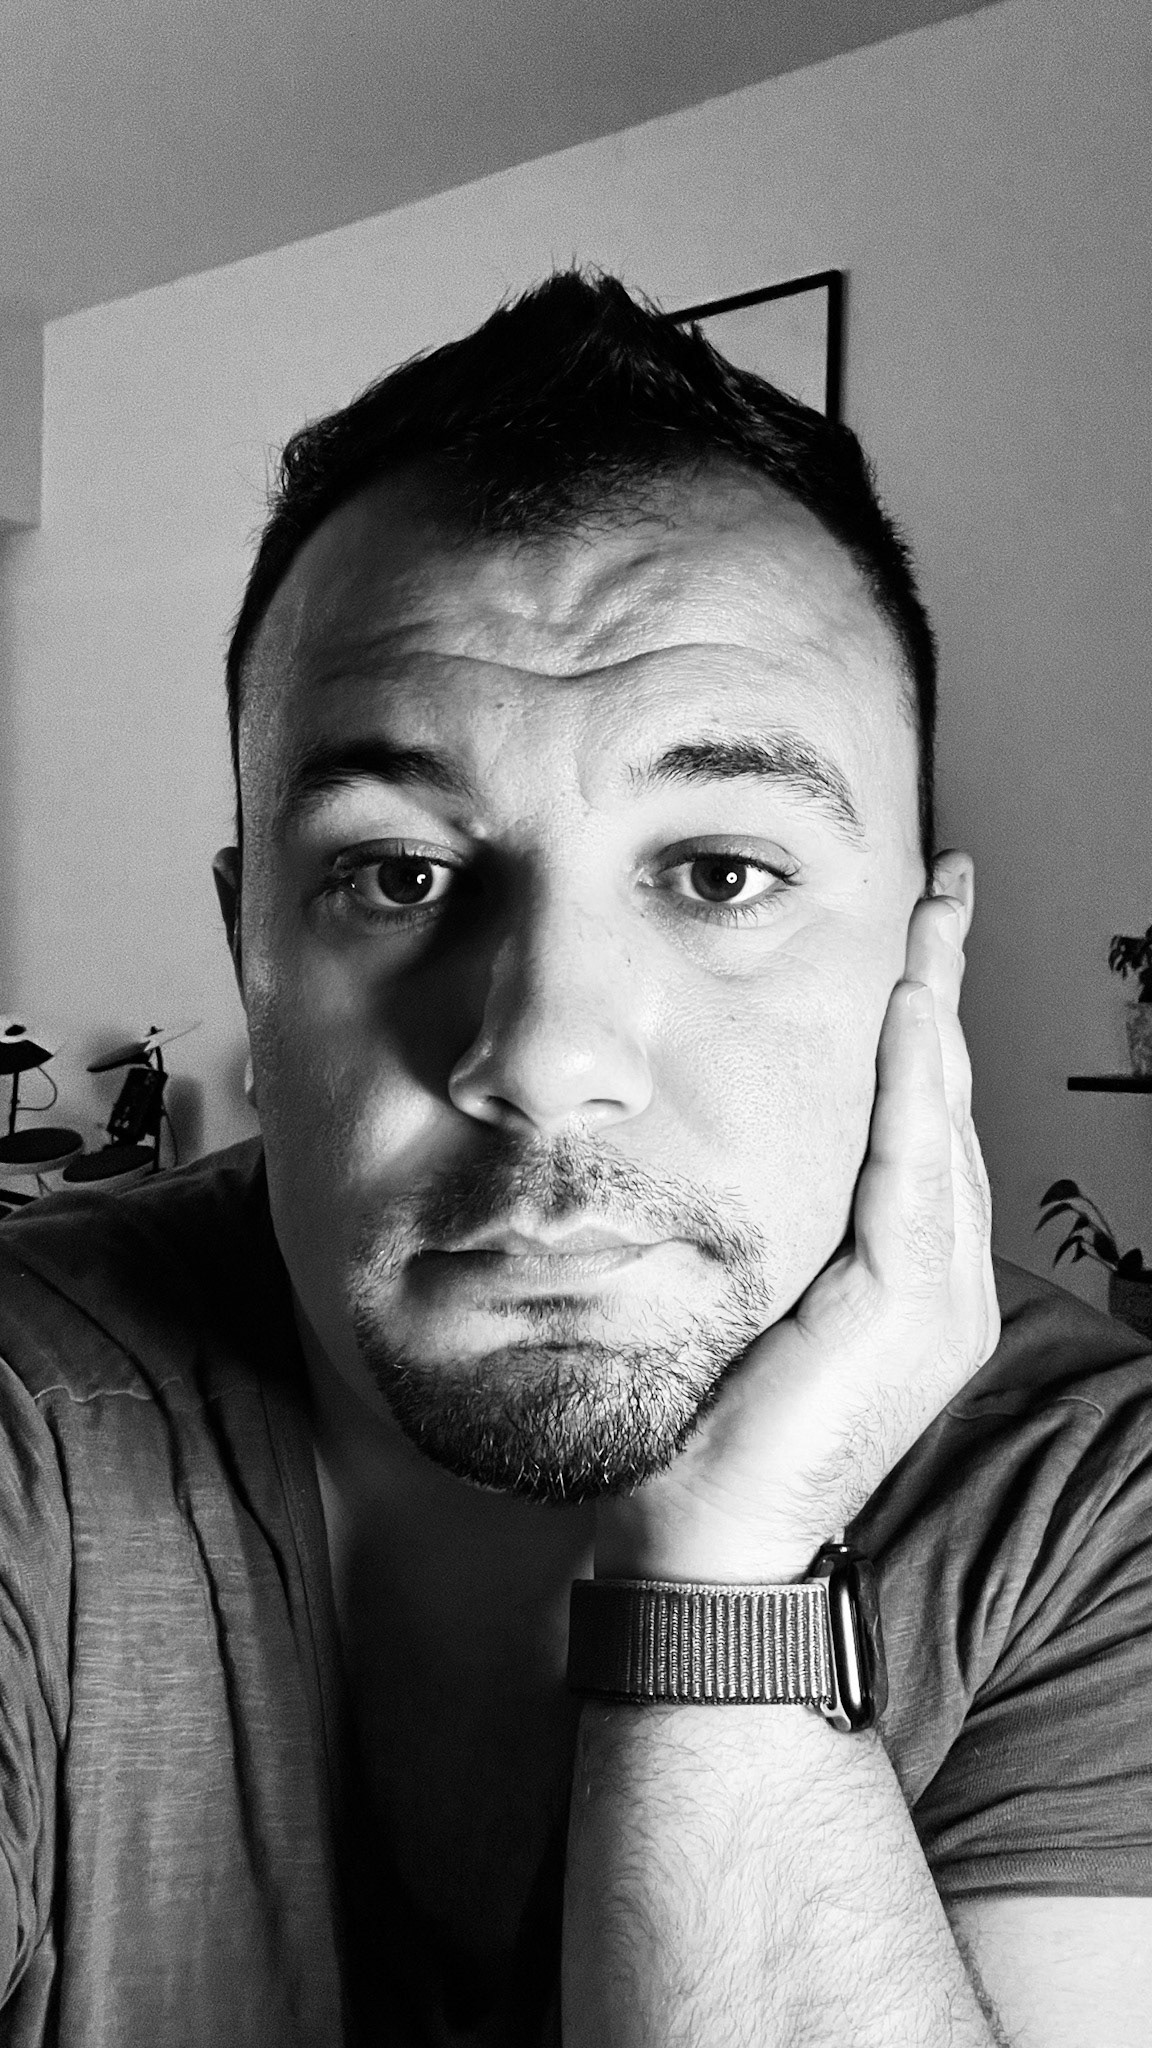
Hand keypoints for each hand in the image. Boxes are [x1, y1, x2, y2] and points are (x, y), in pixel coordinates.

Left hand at [595, 855, 1000, 1582]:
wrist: (707, 1541)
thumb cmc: (708, 1434)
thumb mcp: (747, 1306)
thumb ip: (774, 1232)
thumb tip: (729, 1149)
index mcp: (910, 1283)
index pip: (924, 1127)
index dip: (925, 1031)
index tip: (916, 943)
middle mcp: (944, 1284)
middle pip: (950, 1104)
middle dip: (944, 990)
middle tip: (941, 894)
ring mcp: (938, 1298)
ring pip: (945, 1117)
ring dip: (935, 1008)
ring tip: (930, 918)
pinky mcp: (906, 1306)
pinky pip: (915, 1165)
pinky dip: (913, 1081)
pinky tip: (906, 1005)